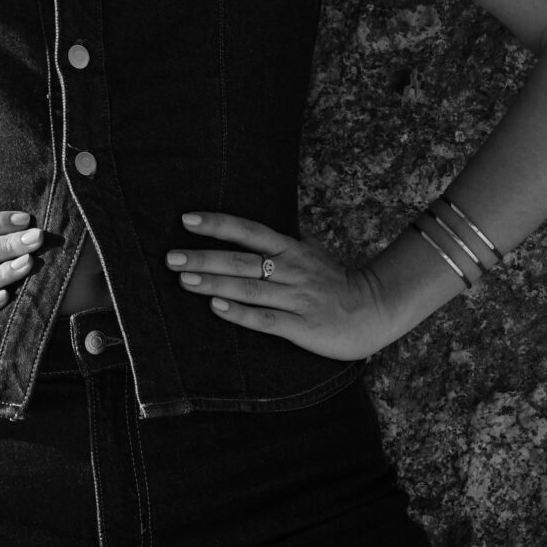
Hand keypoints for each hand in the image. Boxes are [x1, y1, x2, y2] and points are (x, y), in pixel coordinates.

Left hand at [166, 212, 394, 361]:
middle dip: (204, 257)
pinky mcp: (302, 327)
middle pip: (242, 261)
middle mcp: (292, 270)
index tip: (187, 219)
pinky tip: (216, 307)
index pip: (249, 232)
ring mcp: (297, 299)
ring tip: (184, 279)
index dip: (218, 224)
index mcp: (292, 250)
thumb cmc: (336, 284)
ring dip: (214, 283)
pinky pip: (266, 319)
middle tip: (171, 256)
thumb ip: (283, 246)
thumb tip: (252, 235)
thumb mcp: (311, 255)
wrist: (375, 309)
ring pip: (249, 288)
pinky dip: (240, 313)